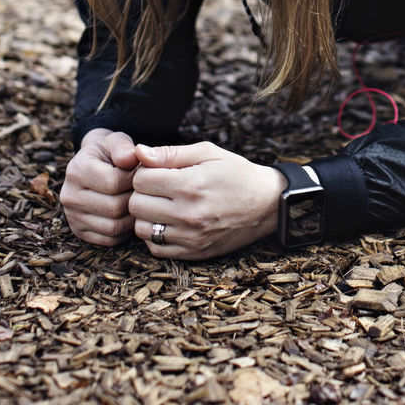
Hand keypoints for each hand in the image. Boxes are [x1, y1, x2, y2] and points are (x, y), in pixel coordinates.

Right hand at [59, 128, 138, 245]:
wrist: (95, 165)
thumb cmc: (109, 153)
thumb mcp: (115, 141)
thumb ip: (123, 147)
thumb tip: (132, 157)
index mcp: (77, 170)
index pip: (113, 182)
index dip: (134, 179)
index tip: (141, 173)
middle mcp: (69, 196)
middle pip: (114, 208)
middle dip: (134, 199)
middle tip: (143, 191)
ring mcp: (72, 217)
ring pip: (113, 227)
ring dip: (132, 217)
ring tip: (138, 202)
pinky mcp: (80, 232)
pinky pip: (110, 240)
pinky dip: (125, 231)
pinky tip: (129, 215)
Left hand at [129, 142, 286, 259]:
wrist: (268, 204)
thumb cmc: (237, 173)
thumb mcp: (209, 153)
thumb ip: (171, 153)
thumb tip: (138, 152)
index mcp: (191, 185)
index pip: (140, 180)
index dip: (145, 172)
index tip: (158, 171)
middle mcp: (188, 214)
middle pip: (136, 205)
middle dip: (142, 193)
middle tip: (159, 187)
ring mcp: (190, 237)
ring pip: (141, 229)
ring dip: (147, 215)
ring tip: (164, 204)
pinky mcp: (194, 253)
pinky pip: (156, 248)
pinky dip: (156, 235)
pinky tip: (171, 222)